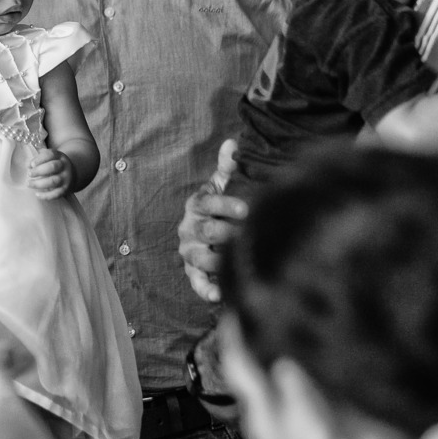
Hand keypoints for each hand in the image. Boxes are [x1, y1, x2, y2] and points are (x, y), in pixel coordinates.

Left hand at [28, 149, 74, 199]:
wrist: (72, 175)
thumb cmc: (55, 166)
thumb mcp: (50, 158)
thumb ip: (38, 159)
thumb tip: (28, 165)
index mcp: (59, 156)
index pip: (51, 154)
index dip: (40, 159)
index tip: (31, 165)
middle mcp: (64, 166)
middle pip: (53, 167)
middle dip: (39, 171)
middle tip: (29, 174)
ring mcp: (66, 178)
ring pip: (53, 181)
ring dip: (39, 183)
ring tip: (29, 184)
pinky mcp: (65, 189)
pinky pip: (56, 194)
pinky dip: (46, 195)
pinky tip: (37, 195)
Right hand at [179, 140, 246, 301]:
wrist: (206, 235)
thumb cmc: (220, 207)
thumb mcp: (222, 186)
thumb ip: (227, 167)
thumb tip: (232, 142)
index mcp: (197, 204)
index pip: (208, 202)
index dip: (227, 205)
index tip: (247, 209)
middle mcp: (189, 228)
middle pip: (205, 231)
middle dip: (227, 234)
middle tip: (248, 236)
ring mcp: (190, 251)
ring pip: (200, 258)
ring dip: (219, 261)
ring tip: (239, 262)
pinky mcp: (193, 272)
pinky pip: (195, 282)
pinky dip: (204, 290)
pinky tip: (216, 296)